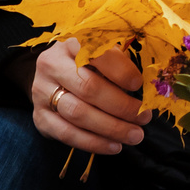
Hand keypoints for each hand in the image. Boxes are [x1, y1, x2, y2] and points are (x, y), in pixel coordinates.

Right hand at [21, 39, 145, 153]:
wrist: (52, 75)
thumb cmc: (88, 62)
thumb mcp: (102, 52)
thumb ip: (121, 63)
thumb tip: (149, 88)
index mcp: (70, 42)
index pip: (96, 54)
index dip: (120, 71)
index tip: (139, 84)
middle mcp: (51, 65)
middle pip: (88, 88)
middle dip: (121, 106)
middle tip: (144, 117)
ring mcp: (41, 92)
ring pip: (77, 113)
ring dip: (111, 128)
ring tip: (135, 135)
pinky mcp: (40, 117)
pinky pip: (67, 134)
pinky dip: (94, 143)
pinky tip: (115, 146)